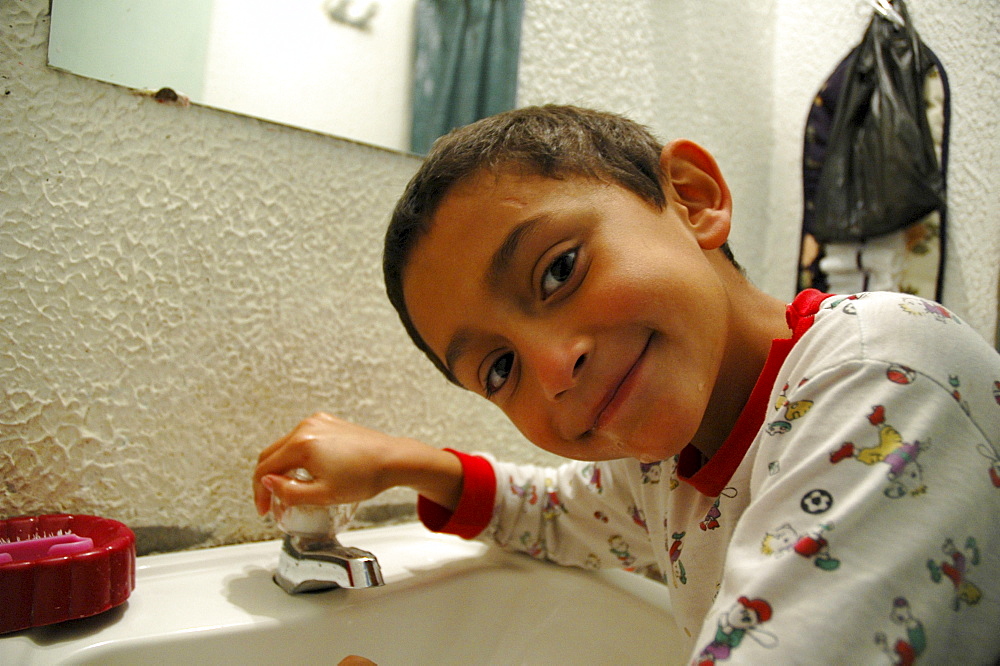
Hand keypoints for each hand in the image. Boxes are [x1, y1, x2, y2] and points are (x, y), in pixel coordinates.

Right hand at [253, 412, 462, 515]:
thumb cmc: (366, 476)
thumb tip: (268, 485)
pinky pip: (301, 438)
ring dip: (280, 466)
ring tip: (288, 489)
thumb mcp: (324, 495)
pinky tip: (305, 472)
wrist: (393, 459)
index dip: (259, 493)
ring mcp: (317, 421)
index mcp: (302, 445)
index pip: (264, 468)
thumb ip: (290, 493)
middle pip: (270, 454)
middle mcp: (306, 427)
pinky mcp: (328, 422)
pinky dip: (295, 455)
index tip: (264, 510)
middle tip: (271, 502)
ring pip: (285, 446)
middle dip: (266, 480)